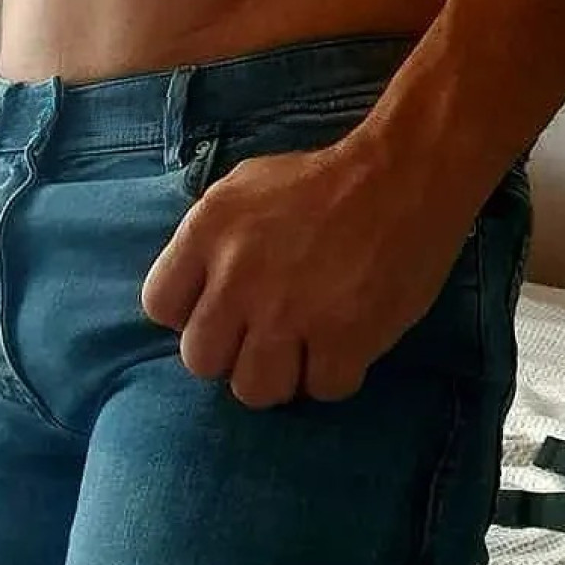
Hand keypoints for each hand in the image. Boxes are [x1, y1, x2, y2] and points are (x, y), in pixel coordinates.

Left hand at [140, 135, 469, 409]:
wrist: (404, 174)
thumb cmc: (324, 180)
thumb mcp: (243, 188)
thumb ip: (210, 241)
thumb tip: (195, 291)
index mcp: (207, 232)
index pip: (160, 306)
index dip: (191, 314)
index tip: (222, 308)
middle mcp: (238, 277)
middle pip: (201, 360)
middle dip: (232, 353)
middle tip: (265, 335)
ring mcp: (289, 313)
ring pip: (253, 390)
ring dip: (279, 376)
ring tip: (303, 349)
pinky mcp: (343, 338)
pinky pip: (319, 389)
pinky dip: (334, 374)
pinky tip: (345, 344)